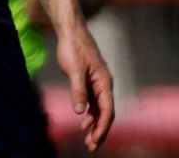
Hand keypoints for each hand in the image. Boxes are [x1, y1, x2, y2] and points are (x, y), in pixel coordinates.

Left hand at [54, 26, 113, 151]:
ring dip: (95, 123)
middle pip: (106, 112)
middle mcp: (104, 83)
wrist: (71, 31)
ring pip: (100, 108)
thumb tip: (79, 112)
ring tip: (87, 138)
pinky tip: (83, 121)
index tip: (94, 141)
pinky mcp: (90, 80)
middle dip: (100, 130)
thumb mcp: (74, 70)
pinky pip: (94, 101)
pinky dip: (90, 113)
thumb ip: (78, 91)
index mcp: (104, 82)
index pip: (107, 110)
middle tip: (91, 146)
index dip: (102, 127)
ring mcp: (98, 82)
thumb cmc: (73, 48)